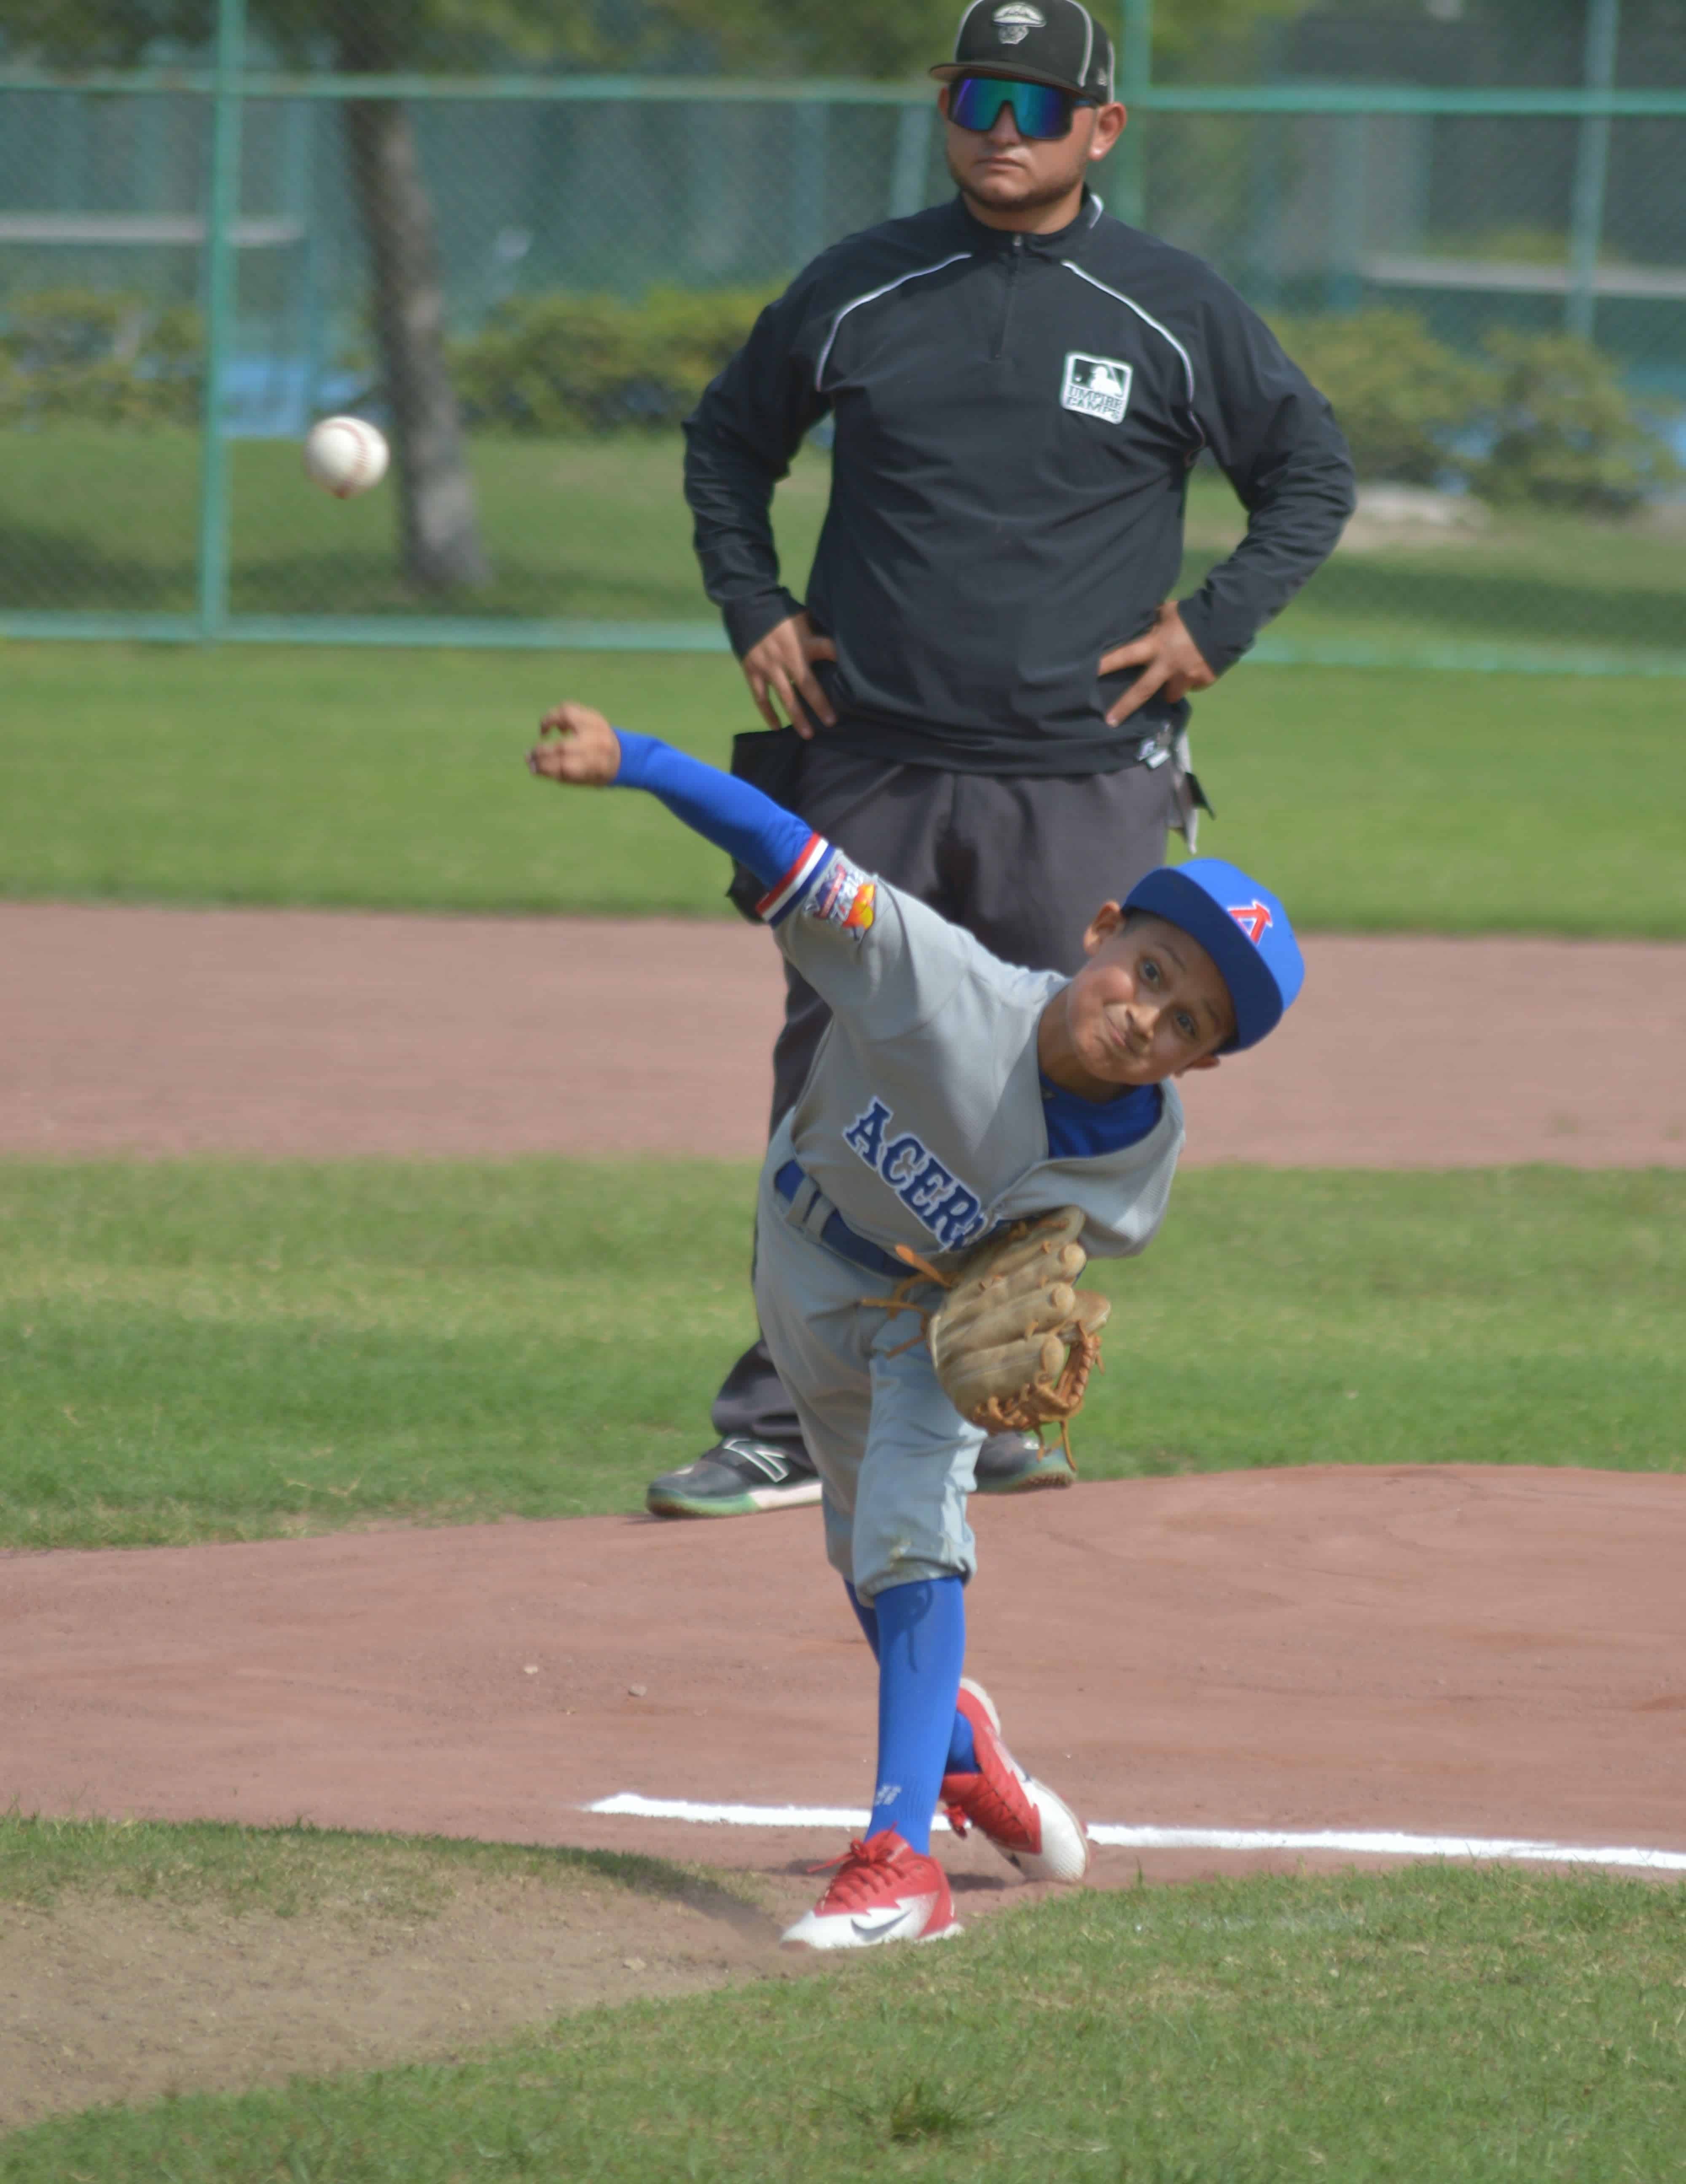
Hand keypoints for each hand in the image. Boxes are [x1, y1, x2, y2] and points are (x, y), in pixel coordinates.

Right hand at [529, 702, 620, 785]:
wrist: (625, 757)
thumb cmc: (598, 772)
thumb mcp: (583, 780)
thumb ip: (558, 774)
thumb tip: (532, 766)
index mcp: (595, 767)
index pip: (564, 767)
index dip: (544, 767)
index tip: (531, 767)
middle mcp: (596, 745)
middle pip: (562, 747)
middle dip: (541, 752)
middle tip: (529, 755)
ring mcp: (596, 726)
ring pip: (566, 717)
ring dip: (548, 723)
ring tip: (542, 732)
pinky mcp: (593, 715)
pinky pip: (570, 708)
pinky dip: (558, 714)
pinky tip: (556, 725)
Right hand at [742, 611, 837, 737]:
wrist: (747, 606)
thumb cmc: (780, 613)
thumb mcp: (803, 618)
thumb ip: (816, 632)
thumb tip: (839, 641)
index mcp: (803, 642)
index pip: (827, 649)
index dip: (839, 658)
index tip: (855, 675)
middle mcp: (787, 657)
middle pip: (807, 685)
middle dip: (820, 705)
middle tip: (831, 722)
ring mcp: (769, 667)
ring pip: (785, 697)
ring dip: (796, 717)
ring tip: (808, 734)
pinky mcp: (753, 672)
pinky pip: (761, 697)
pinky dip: (768, 713)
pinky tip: (776, 727)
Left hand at [1098, 602, 1214, 726]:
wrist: (1227, 620)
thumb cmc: (1192, 613)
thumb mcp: (1167, 613)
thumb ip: (1152, 623)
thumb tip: (1140, 621)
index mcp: (1155, 646)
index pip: (1125, 656)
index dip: (1106, 665)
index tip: (1088, 674)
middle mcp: (1167, 665)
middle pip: (1142, 691)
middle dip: (1124, 707)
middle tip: (1110, 722)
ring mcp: (1185, 677)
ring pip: (1170, 694)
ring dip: (1170, 689)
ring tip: (1174, 678)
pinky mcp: (1202, 681)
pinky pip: (1192, 685)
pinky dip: (1192, 679)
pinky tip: (1196, 666)